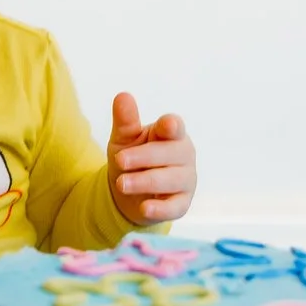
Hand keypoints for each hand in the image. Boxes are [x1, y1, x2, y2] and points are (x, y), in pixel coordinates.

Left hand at [107, 92, 195, 224]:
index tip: (165, 126)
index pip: (175, 127)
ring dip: (145, 181)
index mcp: (171, 134)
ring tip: (121, 184)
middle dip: (144, 157)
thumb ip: (125, 121)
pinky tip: (145, 208)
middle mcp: (184, 155)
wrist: (127, 194)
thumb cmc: (131, 158)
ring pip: (170, 180)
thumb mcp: (123, 140)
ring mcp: (186, 180)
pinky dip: (160, 209)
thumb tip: (122, 96)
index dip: (171, 126)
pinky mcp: (182, 204)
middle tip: (119, 161)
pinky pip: (175, 207)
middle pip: (170, 154)